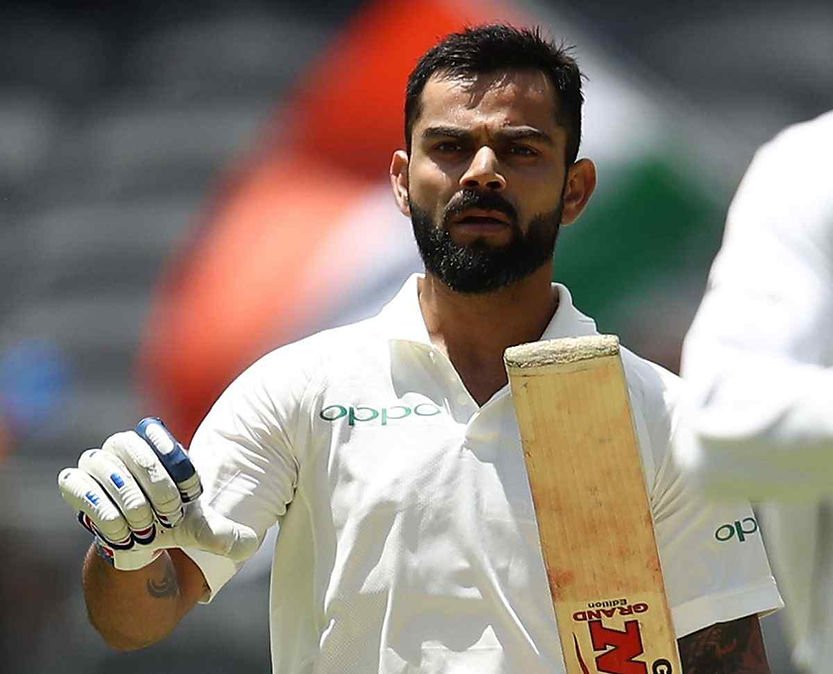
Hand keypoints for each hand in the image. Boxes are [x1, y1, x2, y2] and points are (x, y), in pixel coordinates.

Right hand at [58, 418, 257, 570]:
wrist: (137, 540)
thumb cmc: (170, 521)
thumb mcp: (201, 528)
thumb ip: (224, 534)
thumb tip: (249, 545)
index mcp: (153, 441)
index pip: (155, 432)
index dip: (176, 462)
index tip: (192, 492)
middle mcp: (121, 445)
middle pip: (133, 449)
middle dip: (157, 487)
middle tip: (170, 517)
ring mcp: (95, 462)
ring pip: (110, 474)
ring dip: (134, 506)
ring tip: (147, 530)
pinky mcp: (74, 483)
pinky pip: (82, 490)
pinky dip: (106, 517)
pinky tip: (123, 535)